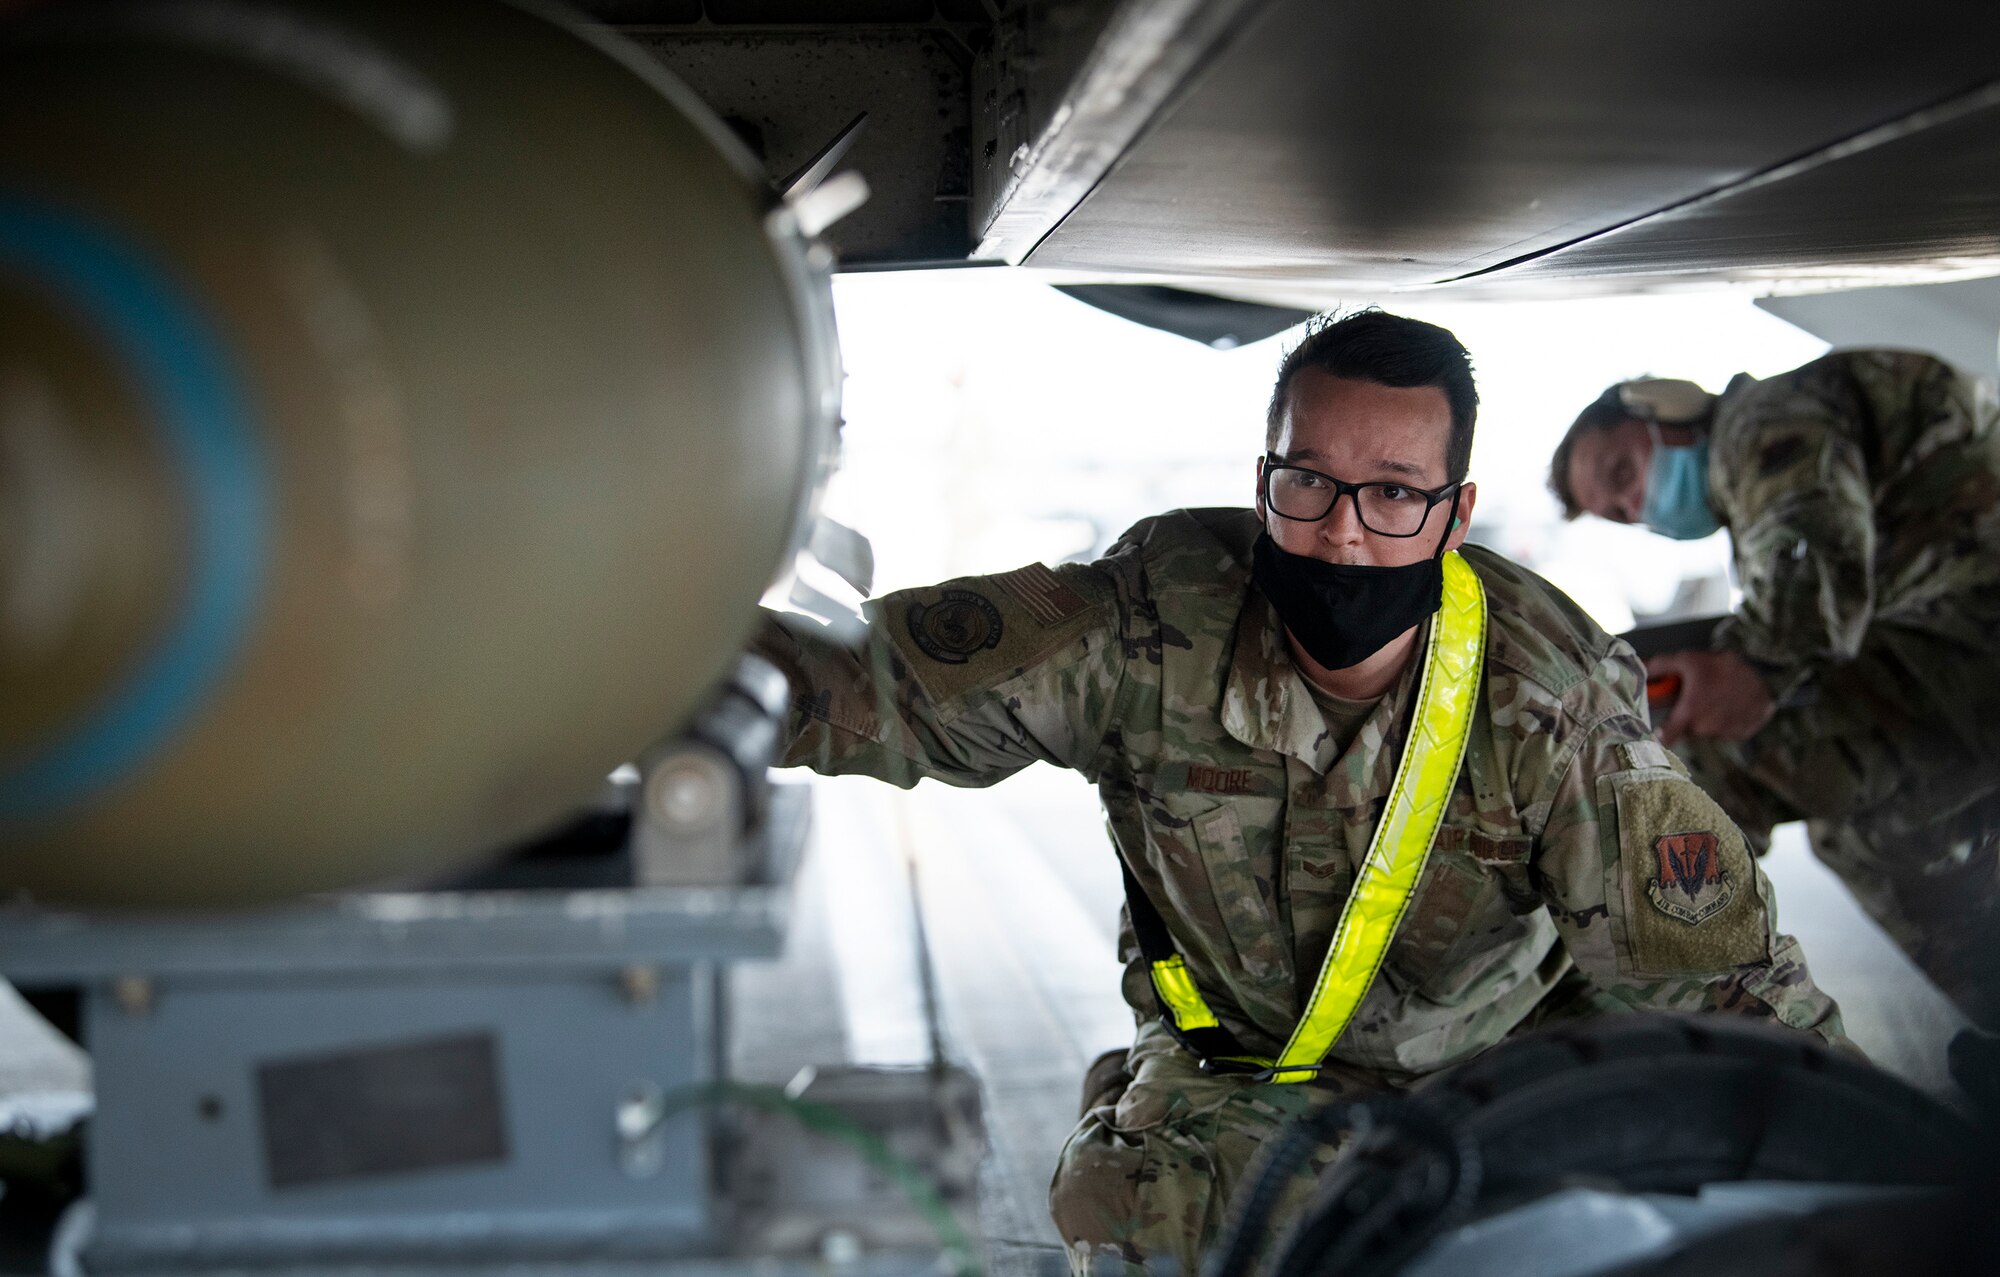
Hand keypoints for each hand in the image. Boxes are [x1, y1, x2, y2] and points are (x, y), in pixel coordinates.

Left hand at [1646, 649, 1774, 746]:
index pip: (1664, 739)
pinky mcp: (1741, 733)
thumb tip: (1637, 670)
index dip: (1656, 737)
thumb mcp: (1688, 660)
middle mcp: (1705, 729)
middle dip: (1686, 715)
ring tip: (1715, 696)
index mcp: (1689, 714)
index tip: (1652, 734)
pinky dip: (1725, 719)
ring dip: (1707, 716)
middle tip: (1696, 697)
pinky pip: (1725, 730)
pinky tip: (1729, 703)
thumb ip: (1659, 667)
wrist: (1765, 674)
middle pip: (1685, 729)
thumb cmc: (1721, 667)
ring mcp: (1724, 733)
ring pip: (1706, 729)